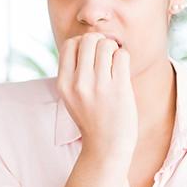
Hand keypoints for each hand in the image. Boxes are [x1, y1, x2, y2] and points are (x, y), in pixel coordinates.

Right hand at [56, 33, 137, 162]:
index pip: (70, 45)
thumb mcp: (71, 97)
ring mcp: (99, 86)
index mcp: (63, 84)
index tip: (91, 55)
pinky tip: (122, 70)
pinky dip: (123, 58)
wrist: (106, 146)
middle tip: (106, 57)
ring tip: (114, 64)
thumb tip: (87, 41)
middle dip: (100, 42)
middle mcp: (78, 83)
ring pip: (107, 44)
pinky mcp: (119, 88)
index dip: (82, 43)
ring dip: (113, 50)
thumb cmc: (91, 118)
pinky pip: (122, 55)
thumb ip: (74, 72)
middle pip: (89, 39)